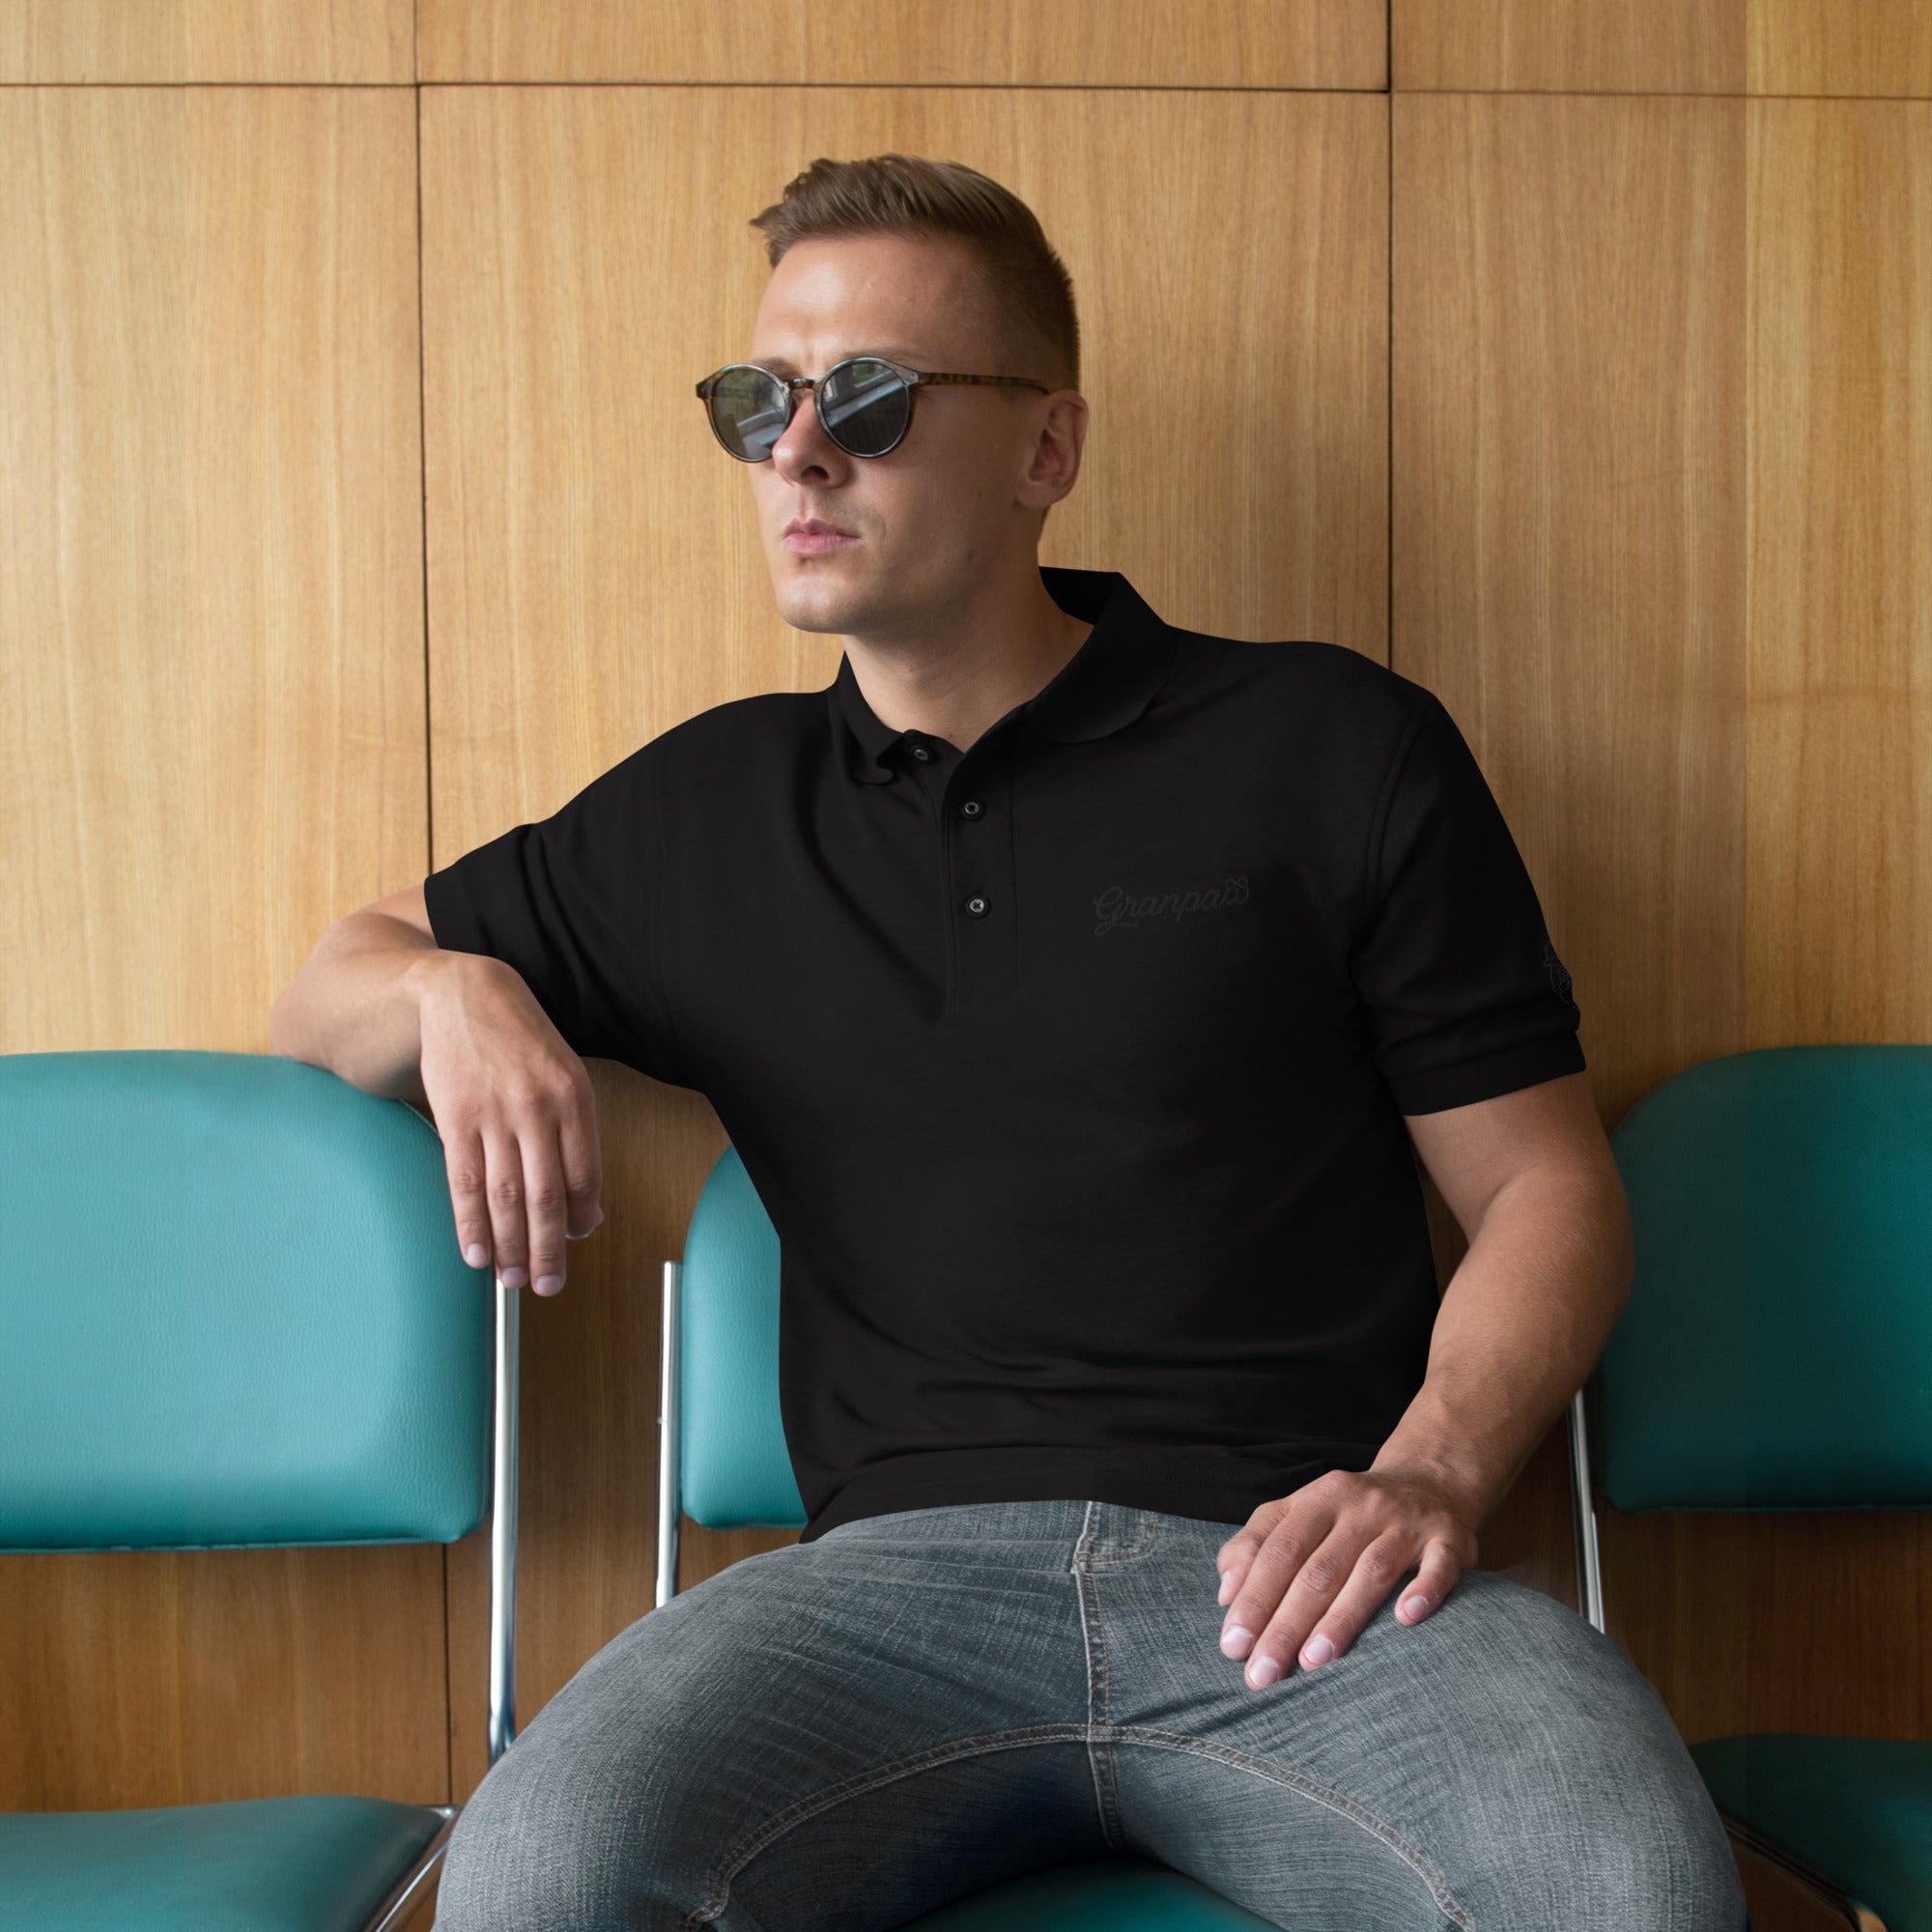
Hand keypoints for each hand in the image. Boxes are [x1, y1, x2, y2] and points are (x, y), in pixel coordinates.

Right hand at [415, 952, 604, 1296]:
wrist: (464, 994)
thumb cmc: (521, 1041)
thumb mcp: (564, 1074)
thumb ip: (576, 1135)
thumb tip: (584, 1208)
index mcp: (575, 1097)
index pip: (584, 1175)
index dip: (579, 1219)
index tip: (574, 1244)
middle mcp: (537, 1107)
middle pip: (546, 1196)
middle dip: (547, 1250)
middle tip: (547, 1285)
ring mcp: (494, 1113)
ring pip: (505, 1196)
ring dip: (509, 1247)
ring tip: (511, 1280)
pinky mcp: (454, 1117)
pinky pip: (464, 1182)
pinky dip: (470, 1224)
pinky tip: (475, 1253)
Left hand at [1214, 1466, 1478, 1686]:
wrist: (1430, 1482)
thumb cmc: (1350, 1513)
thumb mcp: (1299, 1512)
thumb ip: (1255, 1545)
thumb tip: (1225, 1595)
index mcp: (1318, 1498)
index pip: (1279, 1550)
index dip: (1254, 1597)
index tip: (1234, 1645)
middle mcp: (1361, 1507)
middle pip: (1318, 1568)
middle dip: (1286, 1623)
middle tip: (1263, 1673)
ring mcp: (1407, 1523)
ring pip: (1371, 1571)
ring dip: (1341, 1618)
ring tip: (1312, 1661)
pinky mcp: (1450, 1540)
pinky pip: (1438, 1566)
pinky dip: (1424, 1591)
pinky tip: (1405, 1620)